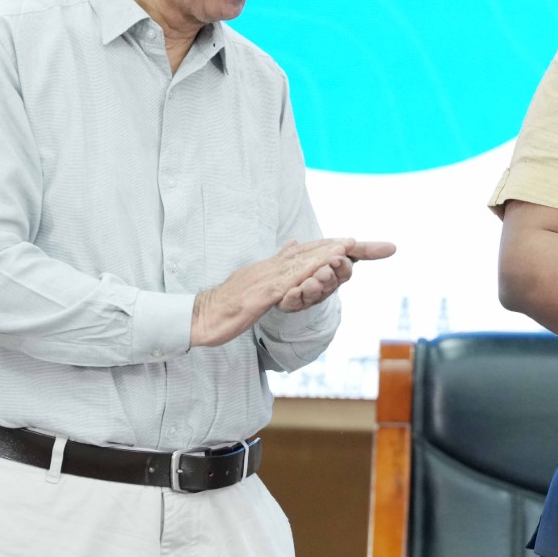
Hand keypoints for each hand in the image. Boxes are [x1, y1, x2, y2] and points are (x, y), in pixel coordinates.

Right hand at [193, 238, 354, 346]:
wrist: (201, 315)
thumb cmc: (228, 301)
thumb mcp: (255, 279)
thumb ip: (275, 263)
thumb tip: (292, 244)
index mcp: (270, 266)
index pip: (303, 252)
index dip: (326, 246)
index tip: (349, 241)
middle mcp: (269, 268)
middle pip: (306, 254)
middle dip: (333, 248)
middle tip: (357, 241)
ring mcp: (264, 281)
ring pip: (298, 267)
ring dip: (322, 259)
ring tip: (344, 251)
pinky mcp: (259, 296)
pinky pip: (284, 286)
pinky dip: (302, 279)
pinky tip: (317, 276)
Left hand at [277, 239, 396, 312]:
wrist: (287, 271)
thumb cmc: (319, 259)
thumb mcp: (340, 249)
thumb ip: (365, 250)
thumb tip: (394, 247)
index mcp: (336, 275)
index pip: (343, 271)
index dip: (341, 265)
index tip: (337, 257)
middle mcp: (324, 287)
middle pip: (329, 284)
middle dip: (327, 278)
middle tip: (323, 271)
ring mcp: (307, 297)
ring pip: (312, 295)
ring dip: (311, 289)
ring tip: (308, 283)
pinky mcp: (291, 303)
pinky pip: (292, 303)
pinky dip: (292, 298)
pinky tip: (291, 292)